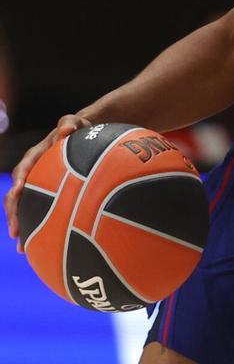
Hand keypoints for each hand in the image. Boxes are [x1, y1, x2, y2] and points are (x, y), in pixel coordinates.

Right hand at [5, 114, 91, 250]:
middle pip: (17, 195)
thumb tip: (65, 129)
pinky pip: (38, 211)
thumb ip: (69, 124)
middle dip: (14, 213)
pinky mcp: (46, 194)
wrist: (83, 136)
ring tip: (21, 247)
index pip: (24, 168)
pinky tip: (41, 245)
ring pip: (24, 207)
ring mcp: (37, 185)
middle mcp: (32, 173)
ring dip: (21, 225)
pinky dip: (38, 226)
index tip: (17, 192)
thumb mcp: (74, 123)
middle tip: (15, 230)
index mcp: (35, 156)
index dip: (19, 180)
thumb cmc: (78, 129)